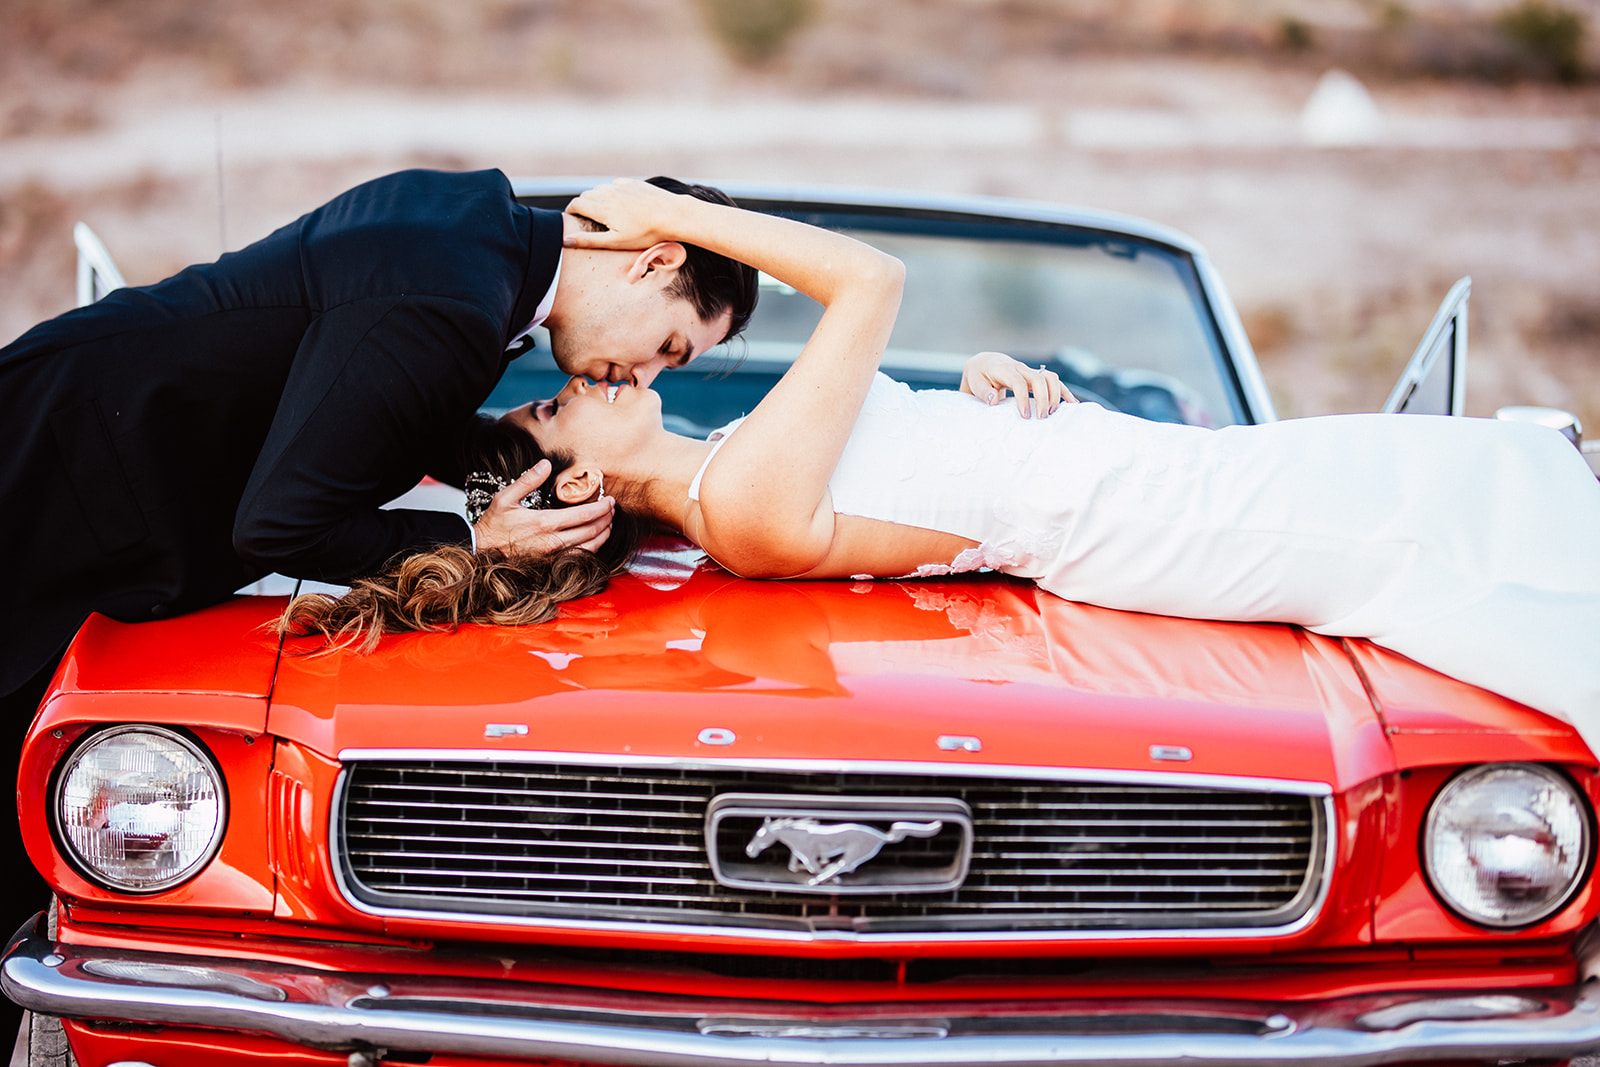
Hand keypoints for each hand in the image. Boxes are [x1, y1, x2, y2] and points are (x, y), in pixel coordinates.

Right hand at [473, 460, 614, 554]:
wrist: (480, 551)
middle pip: (592, 531)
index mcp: (544, 523)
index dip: (602, 507)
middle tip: (613, 510)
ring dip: (604, 535)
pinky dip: (593, 549)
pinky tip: (595, 541)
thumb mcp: (505, 498)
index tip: (610, 500)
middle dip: (607, 519)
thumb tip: (545, 464)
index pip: (584, 515)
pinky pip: (580, 559)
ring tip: (609, 524)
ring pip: (590, 548)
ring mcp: (553, 557)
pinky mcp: (551, 566)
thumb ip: (528, 480)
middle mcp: (552, 542)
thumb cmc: (493, 524)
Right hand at [563, 179, 688, 250]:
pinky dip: (613, 192)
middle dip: (583, 205)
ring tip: (605, 212)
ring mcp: (621, 185)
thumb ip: (589, 240)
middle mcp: (609, 192)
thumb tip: (565, 240)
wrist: (672, 215)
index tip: (571, 218)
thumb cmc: (646, 233)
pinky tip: (621, 203)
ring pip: (600, 189)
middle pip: (586, 195)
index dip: (570, 211)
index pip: (576, 204)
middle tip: (588, 218)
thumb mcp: (616, 242)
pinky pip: (615, 184)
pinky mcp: (633, 182)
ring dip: (597, 198)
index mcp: (602, 207)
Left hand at [960, 351, 1075, 417]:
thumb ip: (984, 392)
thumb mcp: (976, 383)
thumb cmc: (980, 377)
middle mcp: (1020, 368)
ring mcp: (1030, 371)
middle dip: (1043, 399)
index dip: (1023, 399)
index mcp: (1005, 369)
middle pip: (1039, 379)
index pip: (1019, 382)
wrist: (985, 364)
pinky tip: (1072, 404)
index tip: (1025, 416)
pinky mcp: (1037, 376)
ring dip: (1055, 395)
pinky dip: (1064, 392)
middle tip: (1041, 418)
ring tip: (1052, 414)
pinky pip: (1054, 381)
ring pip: (1050, 377)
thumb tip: (994, 400)